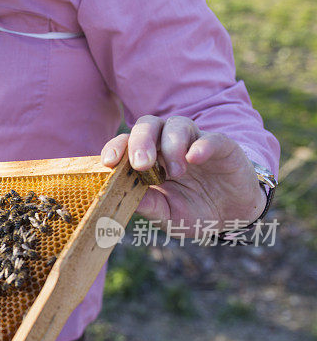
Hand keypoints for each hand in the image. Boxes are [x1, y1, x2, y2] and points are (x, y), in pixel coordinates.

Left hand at [101, 115, 266, 234]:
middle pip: (147, 125)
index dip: (115, 148)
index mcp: (149, 158)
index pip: (125, 143)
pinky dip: (201, 145)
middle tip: (141, 164)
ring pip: (177, 124)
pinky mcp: (222, 146)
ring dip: (171, 146)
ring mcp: (195, 142)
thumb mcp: (166, 214)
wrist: (232, 216)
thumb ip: (147, 205)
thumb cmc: (192, 211)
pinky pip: (211, 137)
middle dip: (140, 142)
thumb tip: (119, 198)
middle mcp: (168, 144)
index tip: (109, 162)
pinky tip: (194, 158)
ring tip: (175, 173)